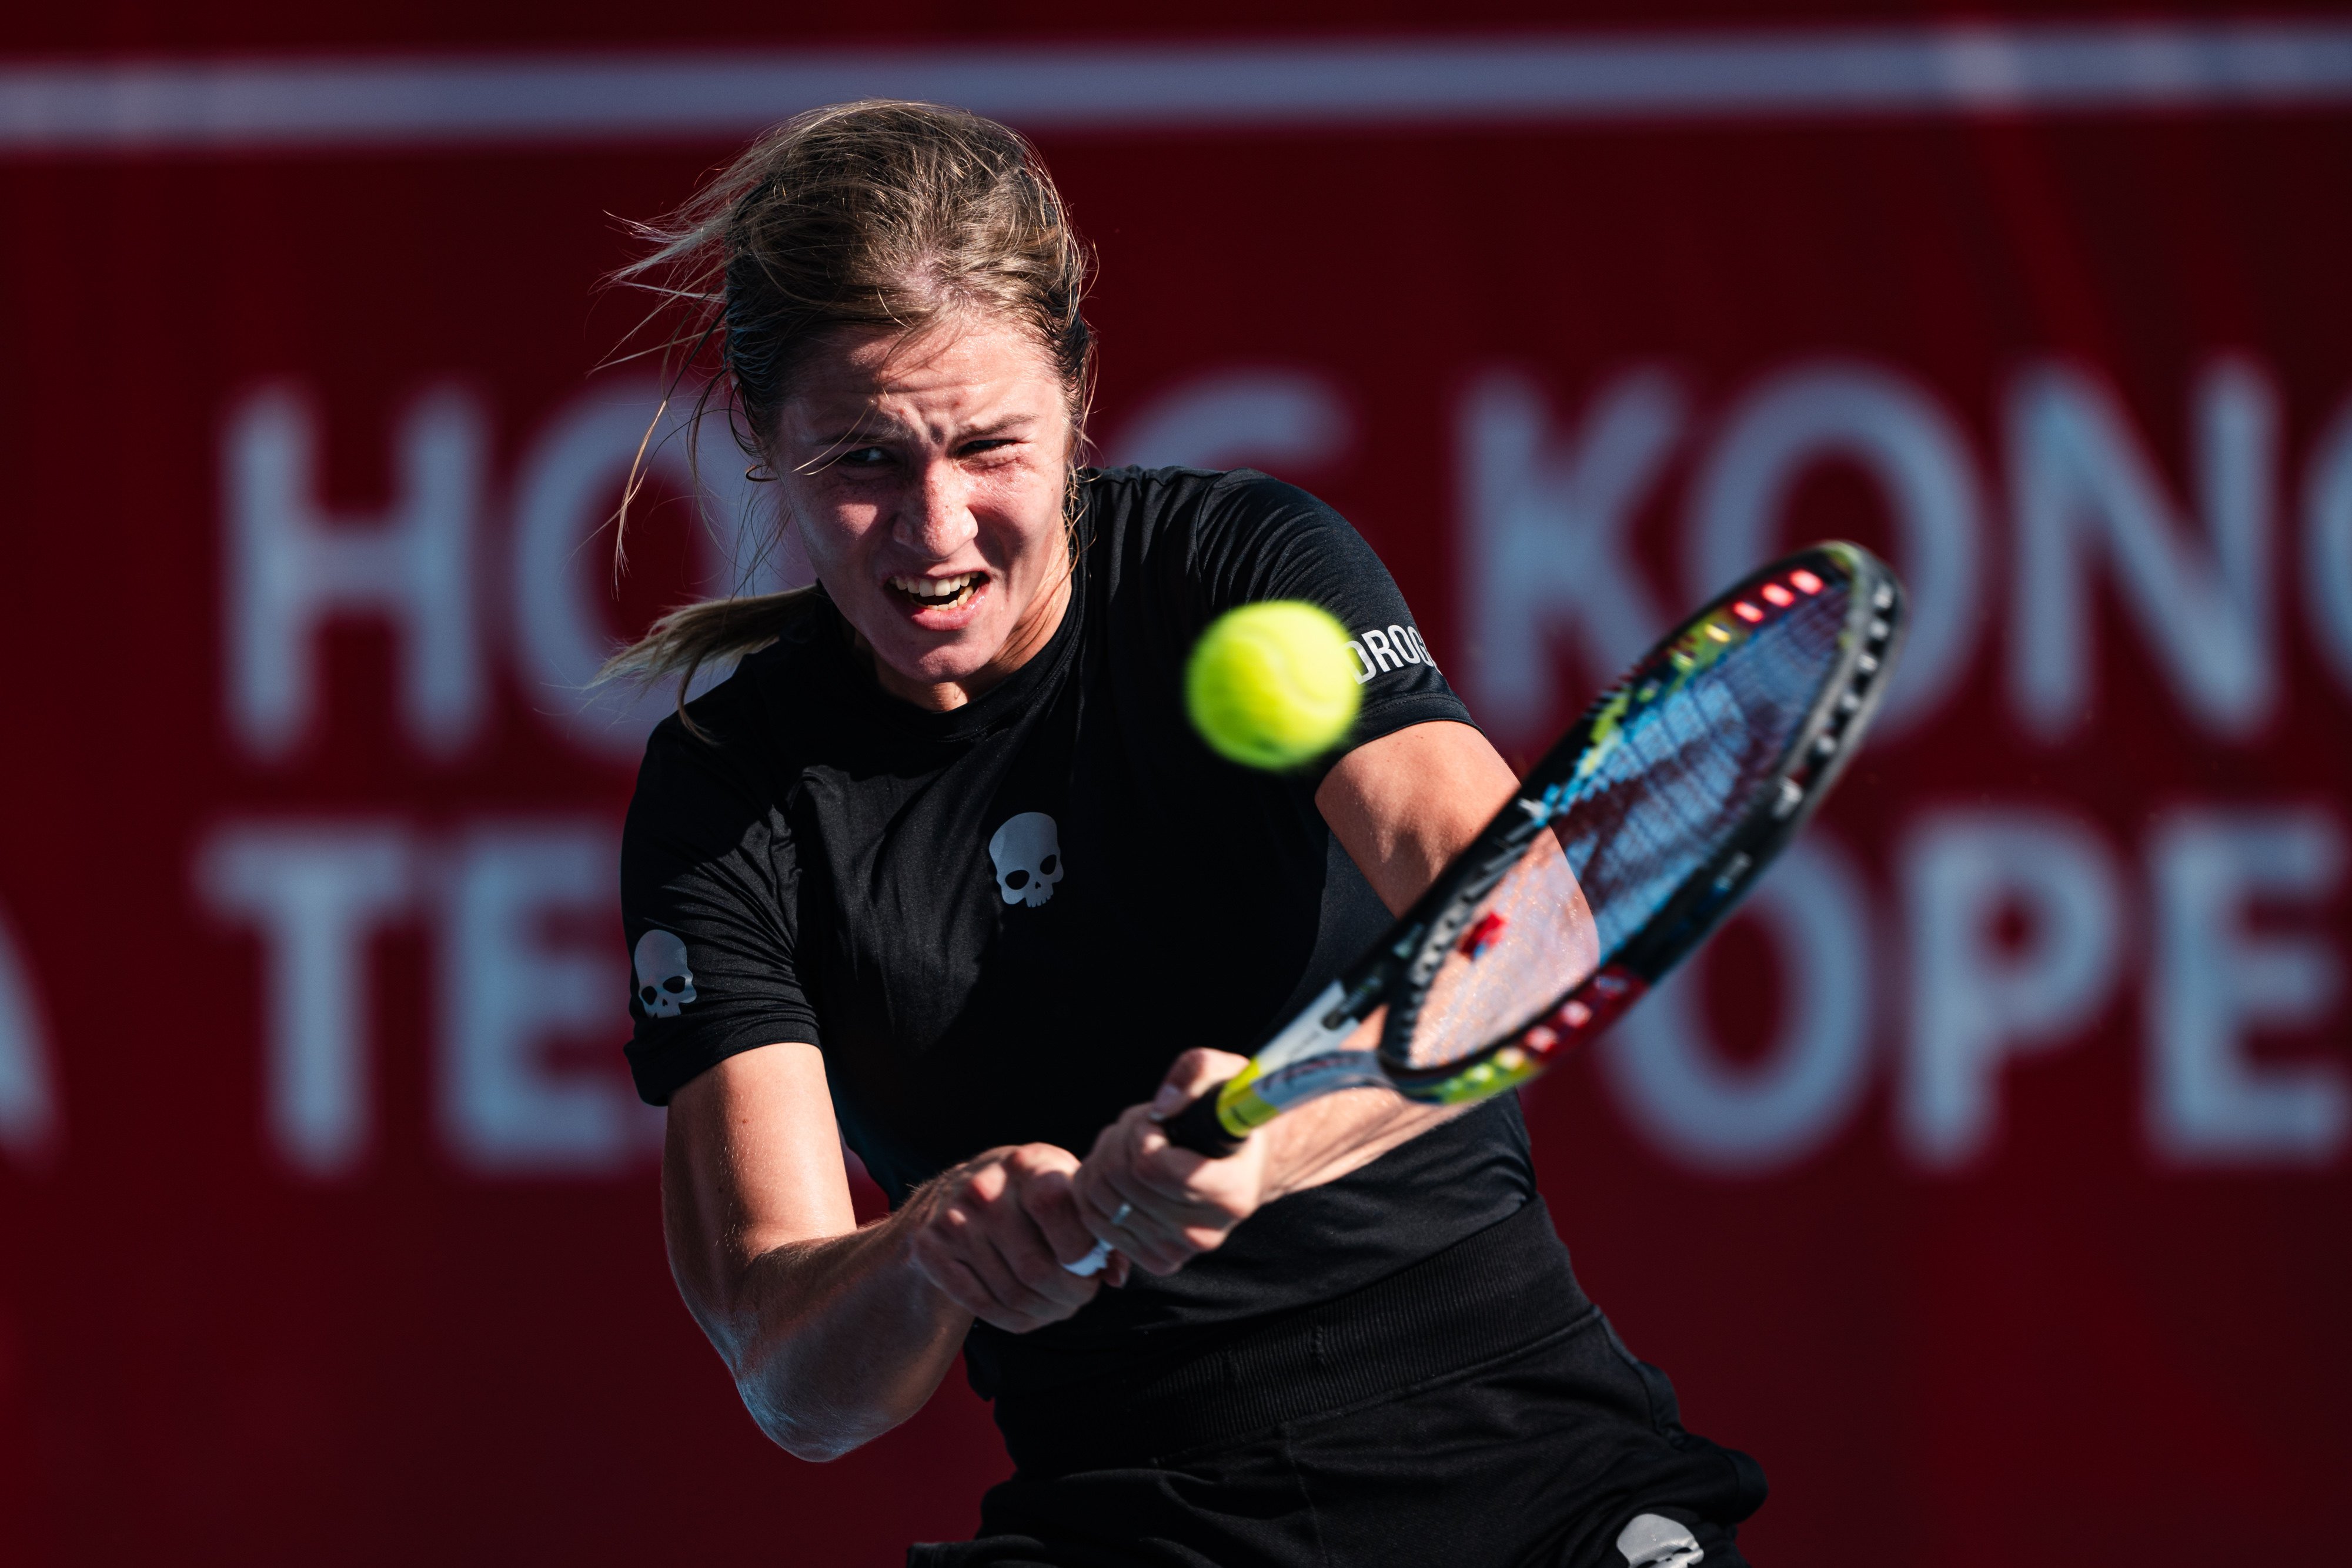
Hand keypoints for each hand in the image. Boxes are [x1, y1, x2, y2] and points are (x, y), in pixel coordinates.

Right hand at [899, 1143, 1129, 1332]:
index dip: (1080, 1249)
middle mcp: (984, 1187)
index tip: (1092, 1267)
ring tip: (1058, 1306)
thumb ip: (1098, 1229)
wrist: (958, 1191)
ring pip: (1011, 1293)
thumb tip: (1116, 1277)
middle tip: (1080, 1298)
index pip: (1054, 1207)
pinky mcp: (931, 1248)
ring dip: (1044, 1312)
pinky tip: (1029, 1314)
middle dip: (1069, 1295)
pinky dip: (1013, 1320)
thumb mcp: (1066, 1192)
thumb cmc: (1031, 1195)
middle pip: (1035, 1267)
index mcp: (1027, 1164)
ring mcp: (953, 1219)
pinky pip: (980, 1304)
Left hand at [1073, 1049, 1275, 1275]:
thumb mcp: (1228, 1074)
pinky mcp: (1155, 1259)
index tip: (1159, 1121)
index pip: (1150, 1166)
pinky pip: (1094, 1220)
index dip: (1141, 1132)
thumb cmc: (1234, 1117)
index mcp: (1230, 1192)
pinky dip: (1096, 1187)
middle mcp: (1204, 1231)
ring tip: (1136, 1146)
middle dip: (1120, 1138)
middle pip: (1119, 1179)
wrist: (1249, 1164)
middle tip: (1144, 1126)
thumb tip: (1161, 1107)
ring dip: (1105, 1159)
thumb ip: (1196, 1072)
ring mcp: (1178, 1251)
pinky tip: (1124, 1172)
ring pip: (1099, 1199)